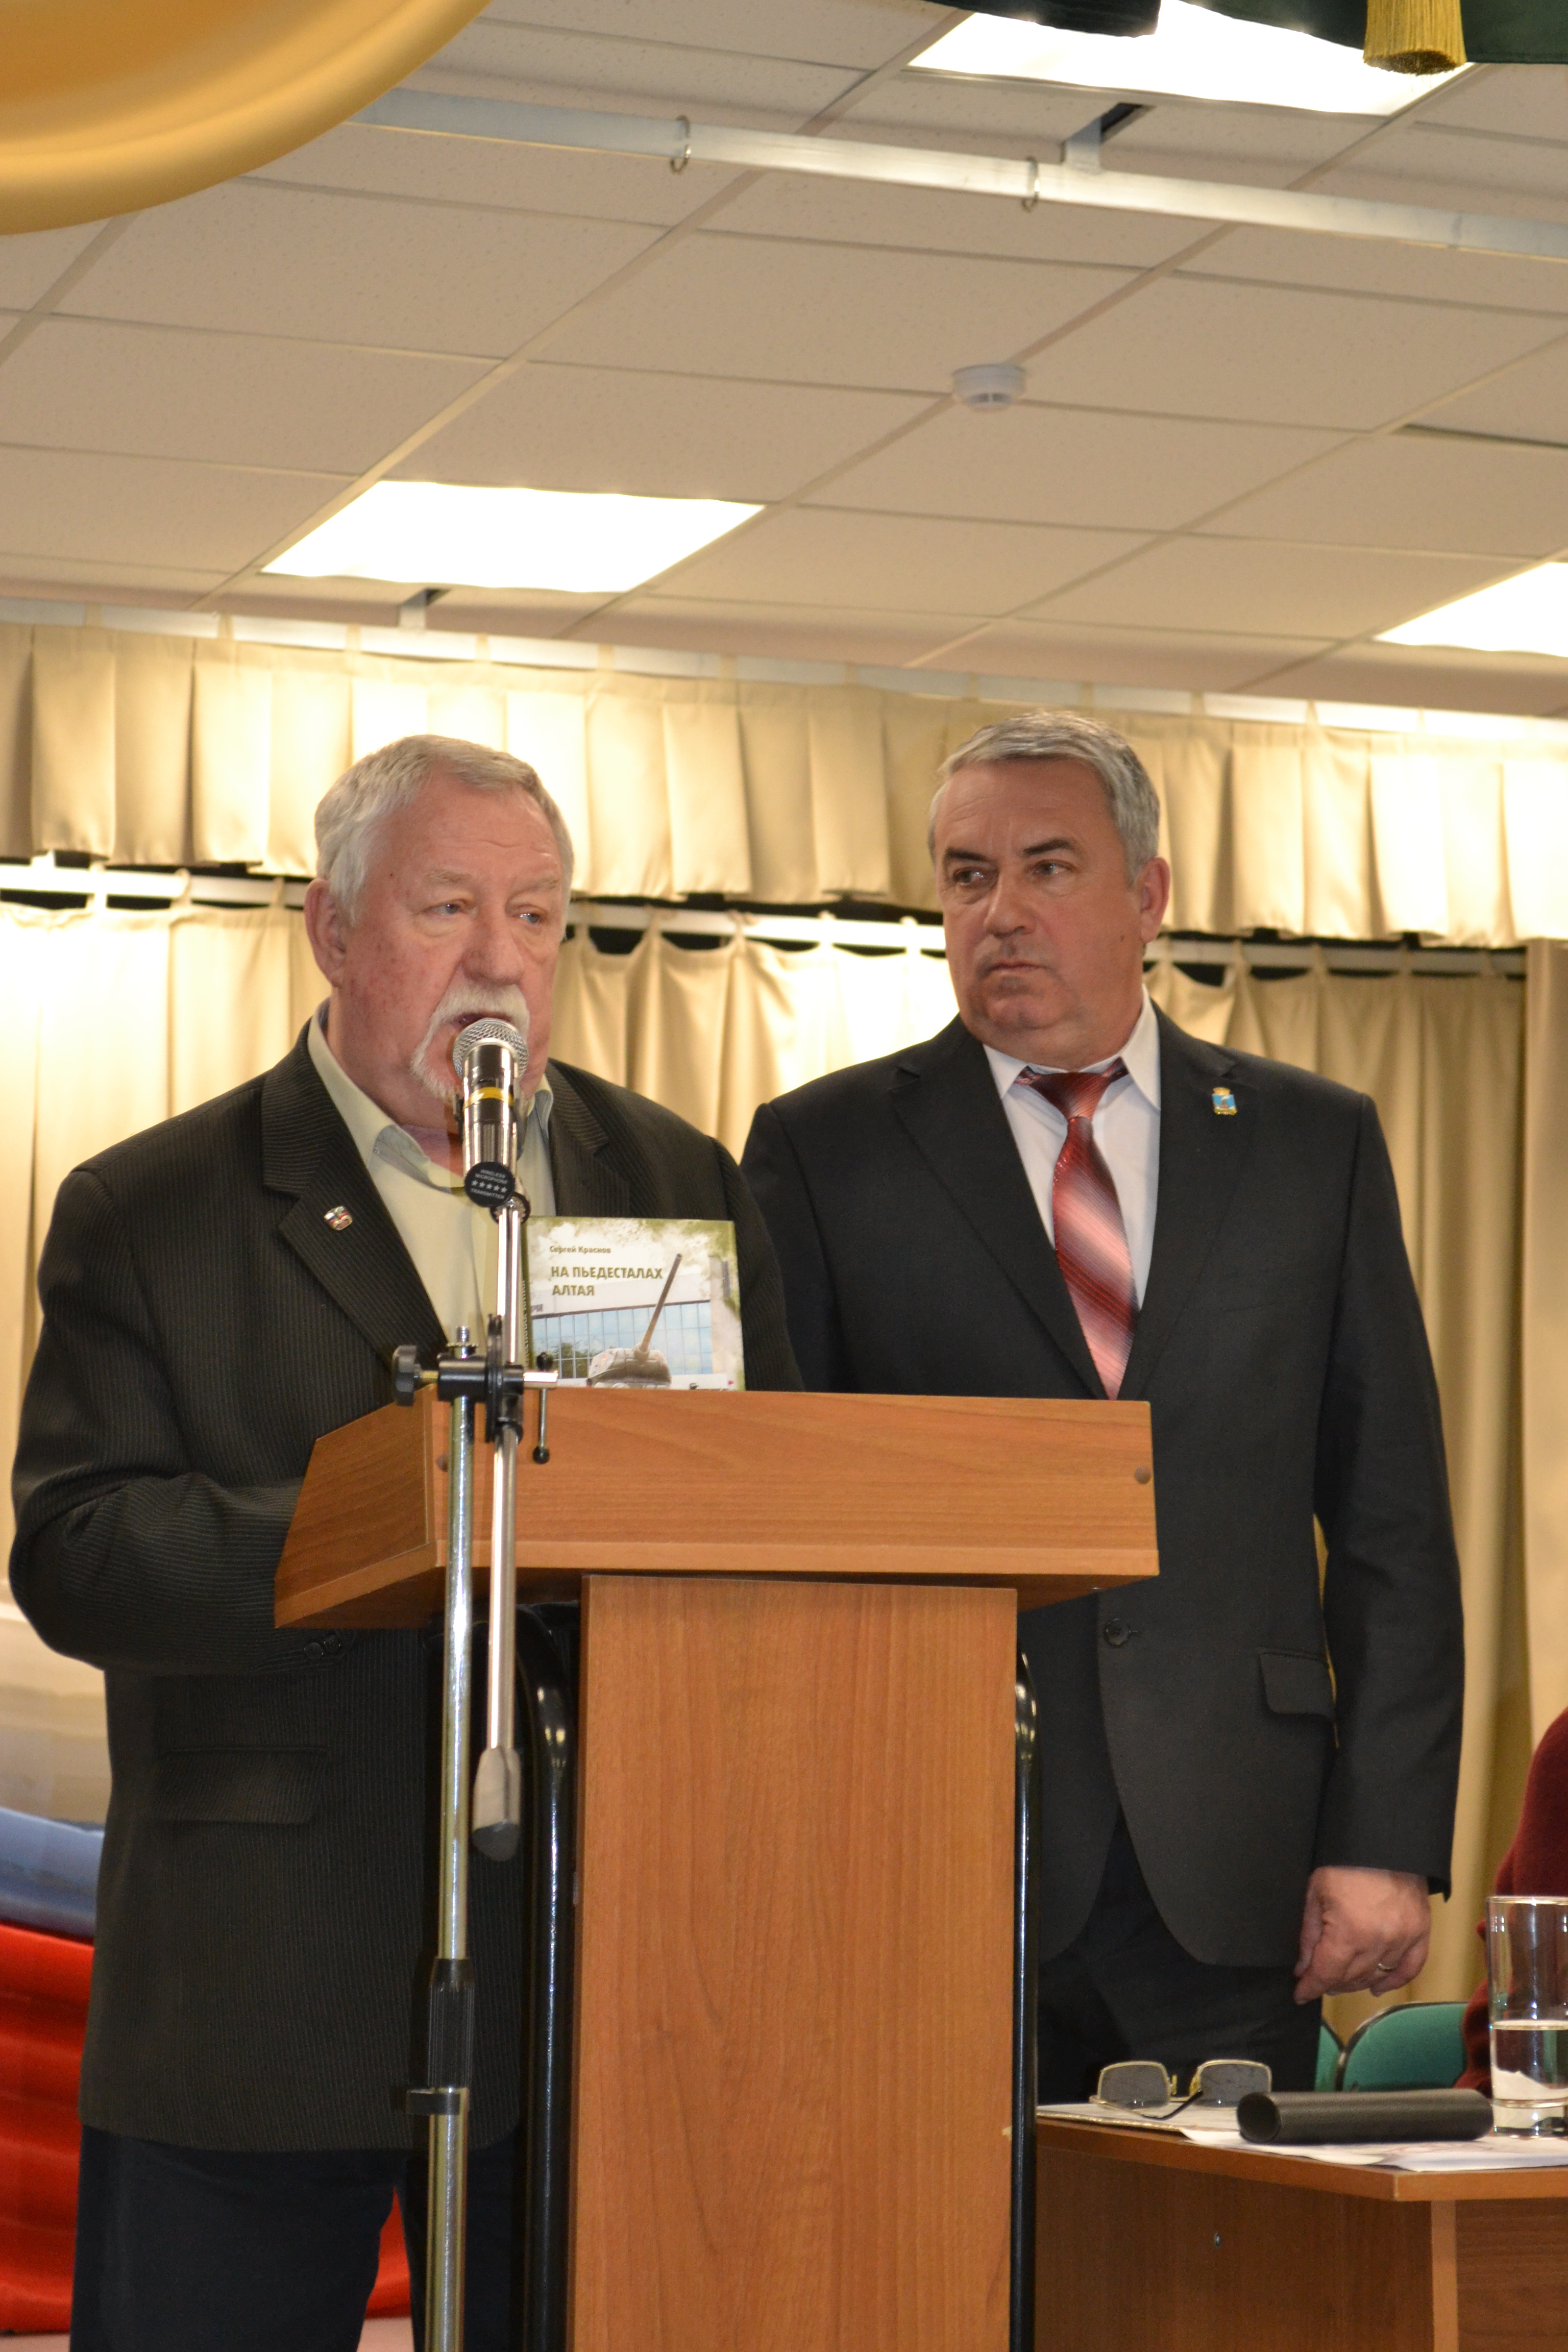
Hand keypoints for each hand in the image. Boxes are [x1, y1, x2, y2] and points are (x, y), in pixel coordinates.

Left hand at [1293, 1865, 1429, 2002]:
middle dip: (1330, 1982)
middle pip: (1350, 1977)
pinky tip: (1378, 1986)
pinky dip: (1394, 1981)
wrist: (1382, 1839)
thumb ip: (1308, 1934)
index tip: (1300, 1993)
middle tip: (1318, 1979)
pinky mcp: (1420, 1932)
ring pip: (1377, 1975)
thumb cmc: (1343, 1862)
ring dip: (1356, 1981)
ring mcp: (1403, 1938)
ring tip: (1341, 1980)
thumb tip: (1302, 1967)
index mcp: (1348, 1931)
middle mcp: (1378, 1941)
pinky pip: (1409, 1968)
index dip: (1310, 1986)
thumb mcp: (1315, 1893)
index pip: (1326, 1973)